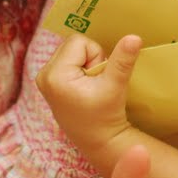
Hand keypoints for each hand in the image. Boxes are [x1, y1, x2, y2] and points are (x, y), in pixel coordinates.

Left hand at [36, 31, 140, 158]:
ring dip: (85, 64)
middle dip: (90, 59)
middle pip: (73, 44)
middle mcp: (43, 75)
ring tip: (89, 87)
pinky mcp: (48, 83)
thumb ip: (122, 60)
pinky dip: (78, 69)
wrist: (99, 140)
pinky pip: (67, 60)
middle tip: (94, 83)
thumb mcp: (116, 86)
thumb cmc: (106, 116)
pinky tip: (82, 88)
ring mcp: (43, 79)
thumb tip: (134, 37)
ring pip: (71, 51)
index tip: (98, 79)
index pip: (80, 41)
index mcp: (55, 75)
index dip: (96, 56)